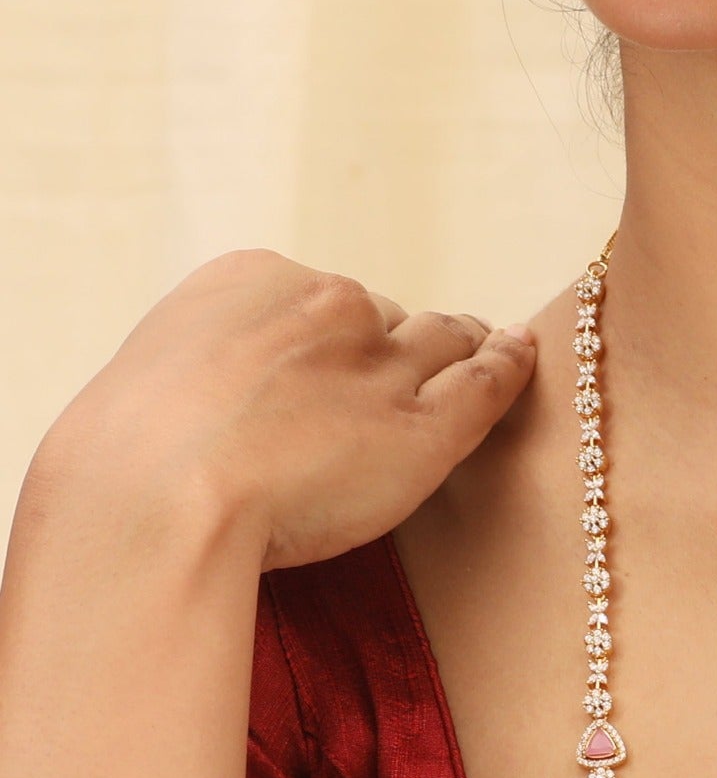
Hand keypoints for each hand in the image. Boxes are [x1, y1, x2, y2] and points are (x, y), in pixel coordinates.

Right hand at [33, 249, 538, 570]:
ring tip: (490, 347)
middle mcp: (329, 307)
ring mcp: (382, 364)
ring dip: (465, 345)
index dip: (346, 333)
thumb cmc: (131, 467)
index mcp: (256, 279)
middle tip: (422, 363)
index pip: (326, 300)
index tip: (351, 352)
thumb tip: (232, 405)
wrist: (152, 497)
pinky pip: (488, 382)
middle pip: (391, 316)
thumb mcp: (159, 384)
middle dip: (402, 341)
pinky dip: (511, 364)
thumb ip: (214, 375)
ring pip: (445, 340)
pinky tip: (524, 355)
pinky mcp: (426, 427)